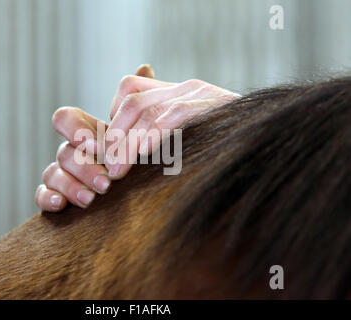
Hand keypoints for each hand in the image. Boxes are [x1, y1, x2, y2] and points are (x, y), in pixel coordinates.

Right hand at [35, 65, 158, 211]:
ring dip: (70, 185)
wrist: (134, 191)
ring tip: (91, 199)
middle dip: (84, 167)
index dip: (74, 129)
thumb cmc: (135, 157)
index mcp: (85, 133)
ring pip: (52, 173)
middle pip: (63, 152)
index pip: (65, 119)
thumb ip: (137, 105)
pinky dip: (46, 198)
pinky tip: (59, 205)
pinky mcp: (57, 197)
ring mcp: (62, 174)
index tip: (95, 145)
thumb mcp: (140, 130)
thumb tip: (145, 68)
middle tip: (107, 183)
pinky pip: (41, 195)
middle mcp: (71, 152)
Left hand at [104, 70, 239, 179]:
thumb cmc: (227, 145)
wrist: (273, 134)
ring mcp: (199, 93)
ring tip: (118, 171)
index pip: (129, 88)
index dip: (113, 116)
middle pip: (132, 101)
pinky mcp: (212, 105)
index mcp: (177, 90)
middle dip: (114, 136)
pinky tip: (144, 157)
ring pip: (147, 111)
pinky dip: (152, 138)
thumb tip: (133, 153)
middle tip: (107, 167)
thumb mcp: (193, 137)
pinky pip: (172, 116)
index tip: (108, 148)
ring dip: (127, 143)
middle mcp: (186, 87)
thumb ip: (165, 136)